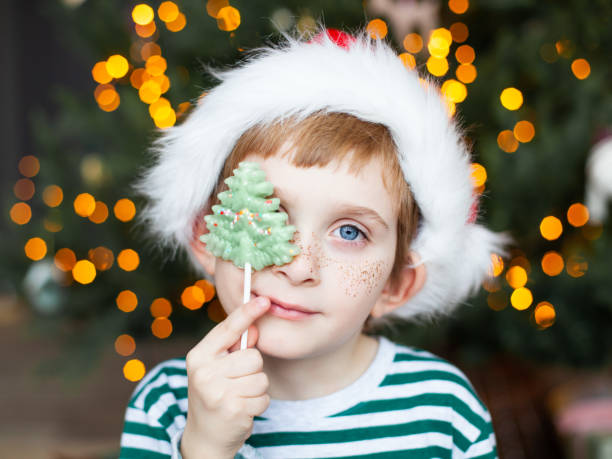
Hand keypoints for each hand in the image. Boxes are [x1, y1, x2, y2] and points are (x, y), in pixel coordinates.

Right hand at [181, 296, 270, 458]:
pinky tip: (243, 410)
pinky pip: (263, 397)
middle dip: (252, 370)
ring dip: (256, 389)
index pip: (227, 329)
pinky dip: (258, 404)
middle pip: (253, 356)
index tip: (264, 299)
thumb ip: (233, 347)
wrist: (205, 437)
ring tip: (239, 396)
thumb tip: (254, 328)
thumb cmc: (214, 394)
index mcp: (199, 356)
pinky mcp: (233, 410)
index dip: (247, 313)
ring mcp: (217, 392)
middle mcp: (204, 373)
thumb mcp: (217, 368)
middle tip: (236, 383)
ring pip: (261, 377)